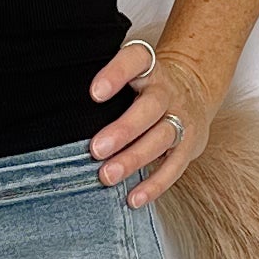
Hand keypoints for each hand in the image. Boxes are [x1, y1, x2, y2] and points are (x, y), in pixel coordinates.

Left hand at [86, 29, 218, 208]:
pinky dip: (154, 185)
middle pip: (150, 107)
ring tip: (107, 176)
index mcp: (151, 68)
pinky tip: (133, 198)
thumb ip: (107, 83)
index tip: (94, 93)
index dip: (117, 74)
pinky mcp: (191, 145)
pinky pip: (175, 166)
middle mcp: (168, 91)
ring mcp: (182, 118)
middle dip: (123, 130)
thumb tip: (63, 107)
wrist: (195, 87)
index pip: (137, 60)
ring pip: (161, 138)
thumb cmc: (147, 84)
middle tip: (96, 149)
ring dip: (134, 159)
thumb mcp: (133, 71)